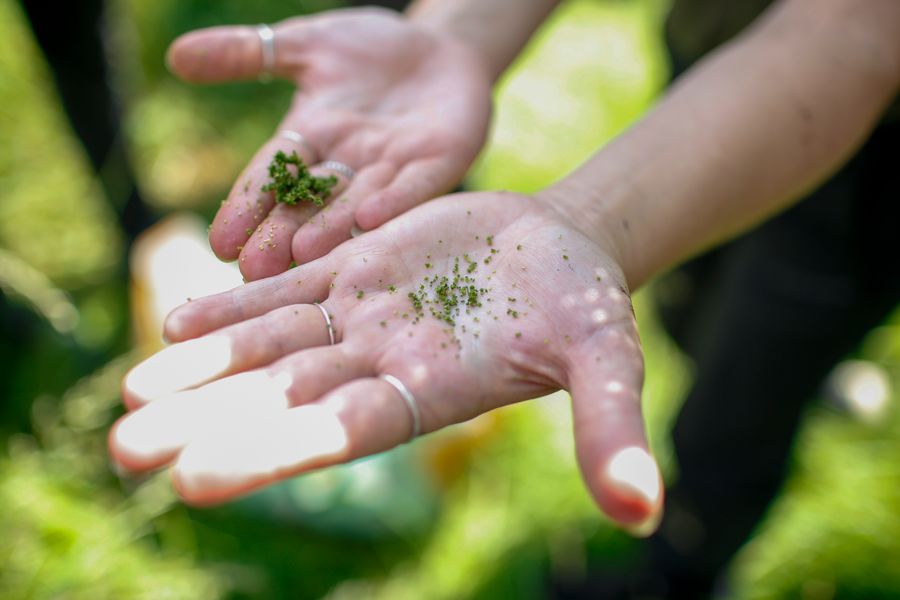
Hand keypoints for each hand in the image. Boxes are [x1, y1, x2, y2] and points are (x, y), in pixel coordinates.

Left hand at [111, 192, 662, 532]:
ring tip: (129, 393)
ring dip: (199, 368)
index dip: (275, 451)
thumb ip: (611, 430)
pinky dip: (234, 303)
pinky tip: (177, 316)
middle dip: (206, 422)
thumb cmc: (587, 306)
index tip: (198, 481)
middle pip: (281, 396)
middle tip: (126, 452)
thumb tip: (644, 511)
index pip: (342, 429)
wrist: (559, 246)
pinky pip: (284, 290)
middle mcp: (381, 363)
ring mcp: (361, 317)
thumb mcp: (608, 360)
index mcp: (430, 392)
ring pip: (268, 345)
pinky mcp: (354, 270)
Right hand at [168, 7, 491, 279]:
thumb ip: (247, 53)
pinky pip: (413, 185)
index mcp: (311, 138)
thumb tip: (176, 55)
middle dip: (280, 237)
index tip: (219, 244)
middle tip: (253, 275)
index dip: (246, 208)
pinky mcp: (438, 162)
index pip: (271, 176)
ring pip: (353, 203)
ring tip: (302, 256)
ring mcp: (393, 167)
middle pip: (307, 205)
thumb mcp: (307, 45)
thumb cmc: (372, 51)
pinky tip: (368, 218)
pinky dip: (392, 200)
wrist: (442, 49)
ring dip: (329, 229)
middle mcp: (347, 164)